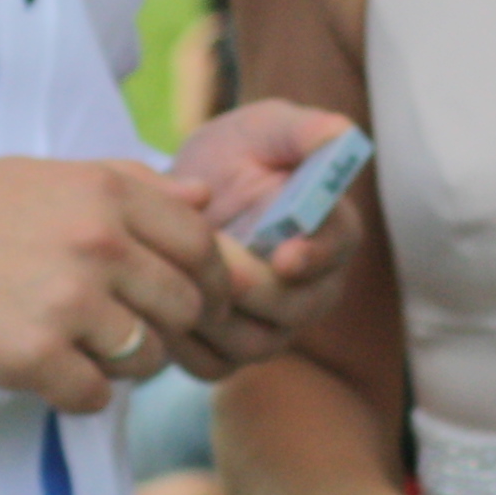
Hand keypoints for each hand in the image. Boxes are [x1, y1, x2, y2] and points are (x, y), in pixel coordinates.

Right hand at [0, 156, 229, 412]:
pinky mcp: (35, 356)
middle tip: (137, 332)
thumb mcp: (47, 176)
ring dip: (126, 364)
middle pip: (186, 306)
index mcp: (106, 193)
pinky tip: (51, 372)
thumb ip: (131, 181)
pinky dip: (81, 393)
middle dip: (171, 327)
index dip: (212, 279)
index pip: (201, 244)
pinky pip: (97, 395)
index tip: (199, 299)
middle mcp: (97, 243)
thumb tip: (205, 195)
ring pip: (148, 357)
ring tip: (86, 348)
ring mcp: (68, 302)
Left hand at [165, 100, 368, 373]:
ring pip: (253, 344)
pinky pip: (211, 364)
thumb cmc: (232, 156)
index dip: (315, 256)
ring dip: (212, 316)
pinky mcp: (229, 352)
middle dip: (252, 288)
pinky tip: (156, 306)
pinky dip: (184, 344)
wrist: (180, 197)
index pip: (336, 248)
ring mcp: (272, 327)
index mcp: (331, 232)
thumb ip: (300, 130)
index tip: (286, 254)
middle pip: (295, 309)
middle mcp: (311, 289)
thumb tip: (338, 132)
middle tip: (212, 262)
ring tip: (175, 278)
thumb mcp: (262, 130)